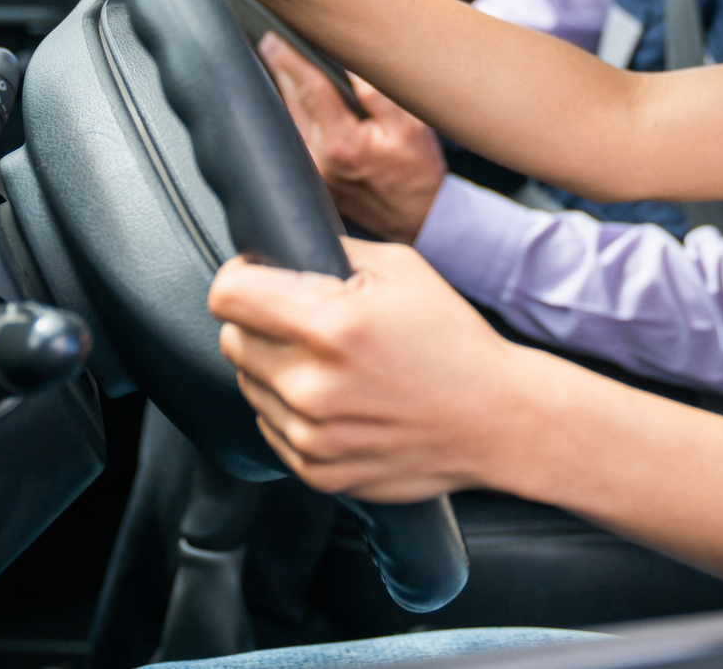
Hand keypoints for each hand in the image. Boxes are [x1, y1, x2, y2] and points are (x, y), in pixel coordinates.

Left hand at [210, 238, 530, 502]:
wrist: (496, 420)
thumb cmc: (453, 342)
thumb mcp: (402, 269)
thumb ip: (332, 253)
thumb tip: (281, 252)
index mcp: (330, 326)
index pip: (226, 295)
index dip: (240, 277)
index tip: (257, 280)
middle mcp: (312, 385)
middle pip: (231, 339)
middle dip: (260, 323)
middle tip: (307, 323)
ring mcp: (311, 435)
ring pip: (247, 384)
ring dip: (276, 369)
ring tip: (331, 364)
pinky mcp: (315, 470)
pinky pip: (271, 426)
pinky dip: (294, 410)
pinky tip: (339, 399)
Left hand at [261, 32, 446, 242]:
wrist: (421, 219)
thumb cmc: (419, 174)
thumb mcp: (411, 126)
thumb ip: (377, 93)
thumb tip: (350, 63)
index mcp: (342, 142)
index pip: (309, 89)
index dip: (289, 60)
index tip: (275, 40)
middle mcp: (319, 160)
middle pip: (290, 102)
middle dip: (281, 70)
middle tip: (273, 43)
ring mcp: (313, 174)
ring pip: (288, 122)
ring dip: (283, 93)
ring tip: (281, 67)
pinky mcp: (313, 182)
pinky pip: (295, 140)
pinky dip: (293, 117)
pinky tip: (296, 103)